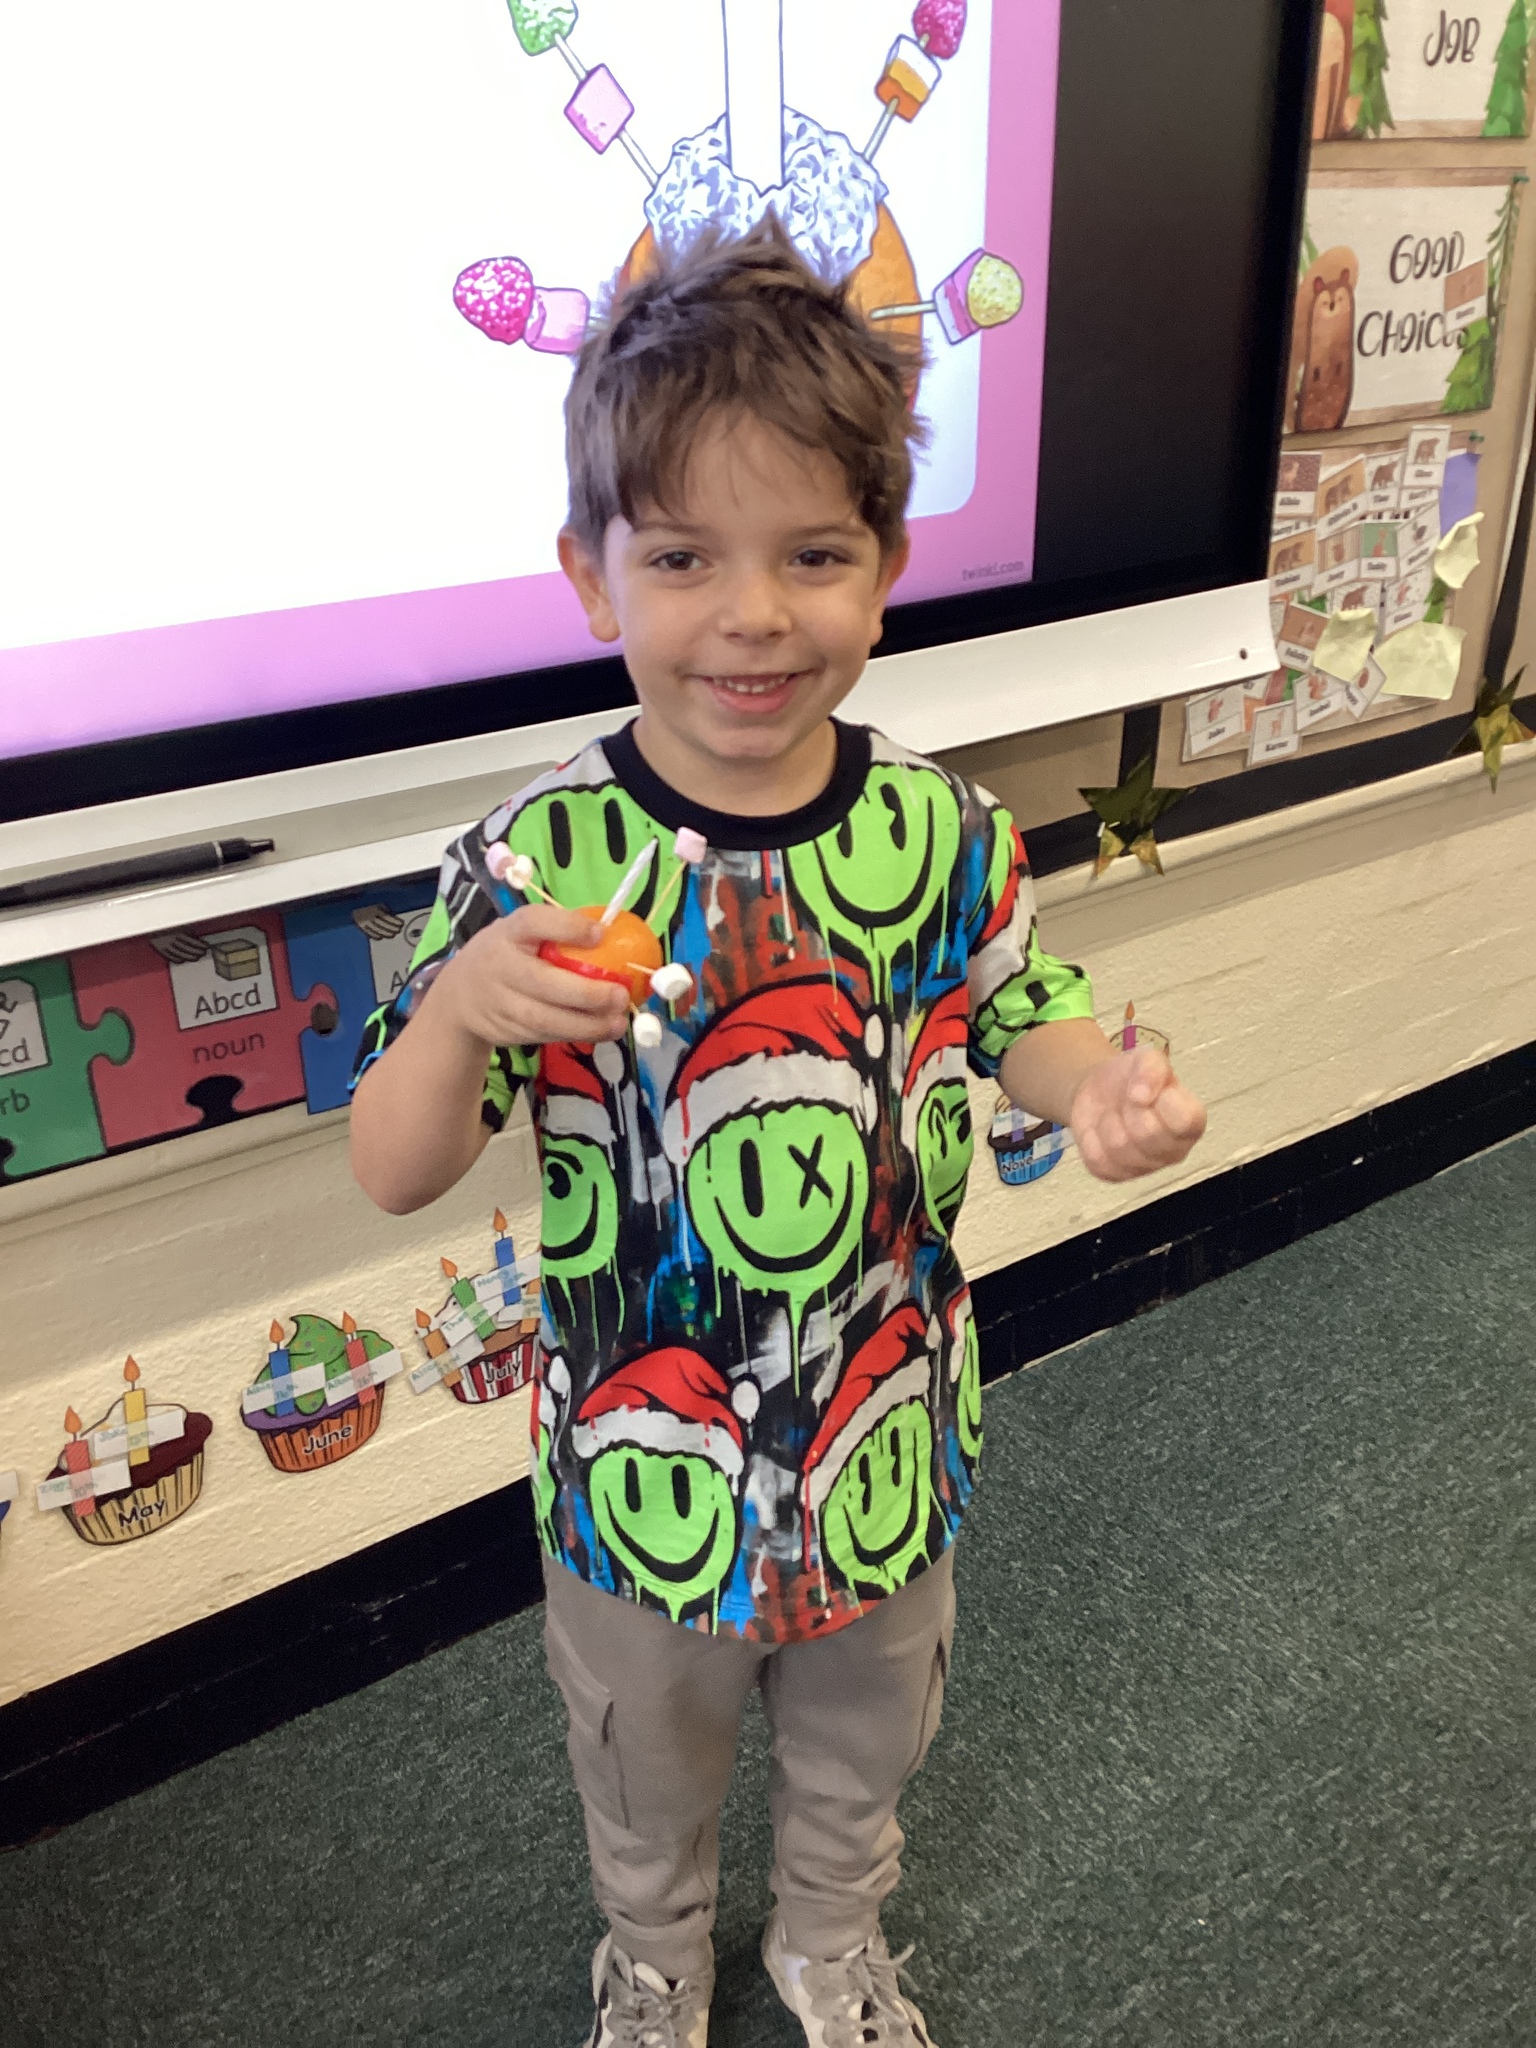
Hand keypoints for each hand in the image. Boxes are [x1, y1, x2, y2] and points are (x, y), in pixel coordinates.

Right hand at [429, 904, 630, 1049]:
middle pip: (542, 982)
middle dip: (586, 993)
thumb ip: (556, 932)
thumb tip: (614, 934)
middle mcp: (501, 965)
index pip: (534, 922)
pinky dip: (577, 1034)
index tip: (599, 934)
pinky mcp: (506, 1030)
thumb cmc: (505, 955)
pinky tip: (602, 1031)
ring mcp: (500, 1002)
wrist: (459, 997)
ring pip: (545, 1018)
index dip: (567, 927)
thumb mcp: (520, 933)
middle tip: (620, 995)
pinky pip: (545, 1034)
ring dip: (587, 1024)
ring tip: (619, 1022)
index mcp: (509, 931)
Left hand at [1069, 1045, 1205, 1182]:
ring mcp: (1145, 1167)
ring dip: (1110, 1121)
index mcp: (1191, 1122)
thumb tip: (1142, 1093)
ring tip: (1116, 1112)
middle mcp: (1174, 1151)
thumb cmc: (1133, 1077)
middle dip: (1131, 1109)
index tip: (1146, 1090)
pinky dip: (1092, 1138)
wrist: (1098, 1090)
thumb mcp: (1147, 1058)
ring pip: (1120, 1148)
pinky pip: (1098, 1159)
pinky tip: (1101, 1128)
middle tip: (1128, 1099)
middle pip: (1149, 1135)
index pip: (1185, 1121)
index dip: (1161, 1101)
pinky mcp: (1115, 1174)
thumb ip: (1152, 1067)